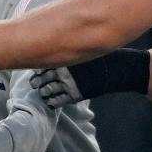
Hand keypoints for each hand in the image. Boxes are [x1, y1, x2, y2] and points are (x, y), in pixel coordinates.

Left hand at [30, 50, 149, 106]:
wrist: (117, 68)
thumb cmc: (100, 56)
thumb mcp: (81, 49)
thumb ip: (67, 51)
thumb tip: (53, 50)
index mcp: (63, 57)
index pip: (41, 64)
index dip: (37, 69)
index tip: (36, 71)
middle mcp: (63, 71)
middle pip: (41, 79)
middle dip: (36, 82)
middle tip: (35, 83)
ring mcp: (69, 84)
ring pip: (47, 91)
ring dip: (43, 92)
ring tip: (43, 92)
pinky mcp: (75, 95)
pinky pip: (58, 101)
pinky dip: (52, 102)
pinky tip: (51, 102)